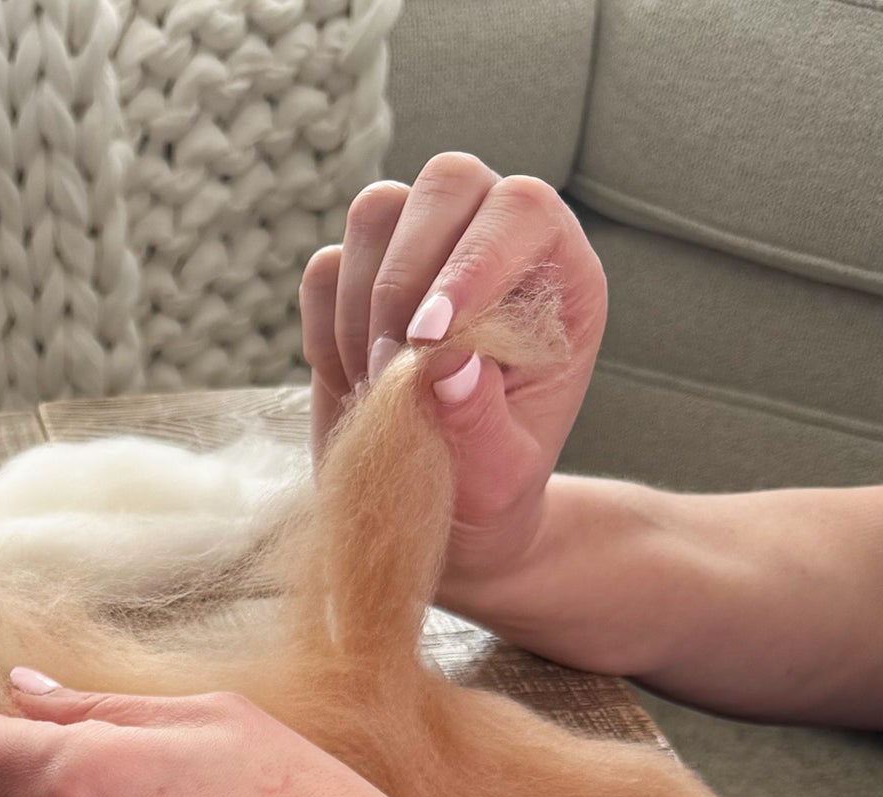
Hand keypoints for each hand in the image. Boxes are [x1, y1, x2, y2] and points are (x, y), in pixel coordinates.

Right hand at [298, 153, 606, 594]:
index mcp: (558, 281)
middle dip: (404, 278)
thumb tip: (446, 365)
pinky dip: (324, 327)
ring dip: (360, 306)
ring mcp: (423, 262)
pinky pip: (325, 269)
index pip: (523, 209)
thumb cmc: (488, 502)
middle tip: (391, 373)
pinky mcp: (358, 291)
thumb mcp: (500, 483)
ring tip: (377, 387)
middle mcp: (495, 251)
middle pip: (448, 183)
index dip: (472, 260)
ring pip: (378, 213)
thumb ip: (481, 426)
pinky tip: (352, 383)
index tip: (427, 342)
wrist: (440, 528)